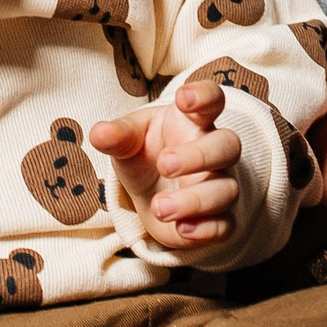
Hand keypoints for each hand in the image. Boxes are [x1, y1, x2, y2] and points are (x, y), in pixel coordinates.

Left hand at [87, 81, 242, 249]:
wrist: (152, 192)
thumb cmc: (146, 154)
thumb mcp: (129, 141)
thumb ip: (118, 136)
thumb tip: (98, 133)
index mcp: (194, 121)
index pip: (213, 100)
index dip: (204, 95)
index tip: (183, 98)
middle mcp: (214, 152)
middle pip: (227, 146)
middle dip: (199, 156)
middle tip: (164, 164)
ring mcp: (220, 185)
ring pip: (226, 190)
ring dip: (194, 200)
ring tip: (160, 207)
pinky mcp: (218, 220)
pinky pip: (225, 225)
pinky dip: (206, 230)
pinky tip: (182, 229)